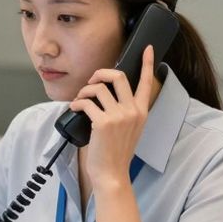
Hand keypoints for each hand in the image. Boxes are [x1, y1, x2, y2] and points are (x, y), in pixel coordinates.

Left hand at [67, 45, 158, 190]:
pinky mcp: (104, 123)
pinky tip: (74, 108)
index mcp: (142, 111)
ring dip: (84, 91)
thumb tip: (107, 93)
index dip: (147, 63)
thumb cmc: (117, 152)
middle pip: (118, 76)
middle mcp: (133, 111)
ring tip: (80, 100)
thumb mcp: (130, 129)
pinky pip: (86, 103)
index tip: (148, 49)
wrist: (112, 173)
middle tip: (91, 81)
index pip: (147, 82)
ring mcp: (119, 116)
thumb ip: (125, 111)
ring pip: (98, 88)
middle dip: (100, 73)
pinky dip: (77, 103)